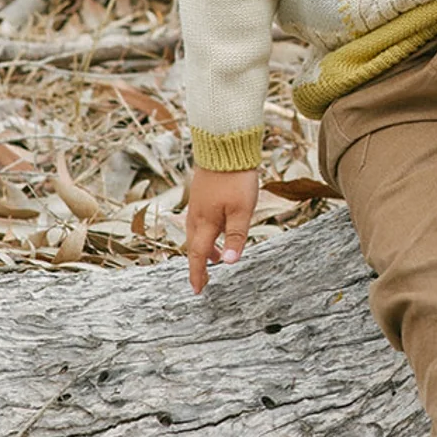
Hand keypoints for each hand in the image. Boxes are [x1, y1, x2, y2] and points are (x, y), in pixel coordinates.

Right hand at [186, 167, 258, 292]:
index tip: (198, 290)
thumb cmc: (235, 178)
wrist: (224, 146)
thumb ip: (236, 237)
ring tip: (216, 256)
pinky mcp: (201, 194)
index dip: (197, 273)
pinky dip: (205, 233)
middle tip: (206, 278)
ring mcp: (197, 204)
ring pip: (196, 233)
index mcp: (204, 222)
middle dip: (199, 263)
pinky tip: (217, 229)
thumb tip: (228, 262)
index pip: (198, 255)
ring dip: (204, 248)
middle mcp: (196, 215)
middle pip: (194, 246)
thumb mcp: (241, 211)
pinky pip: (200, 221)